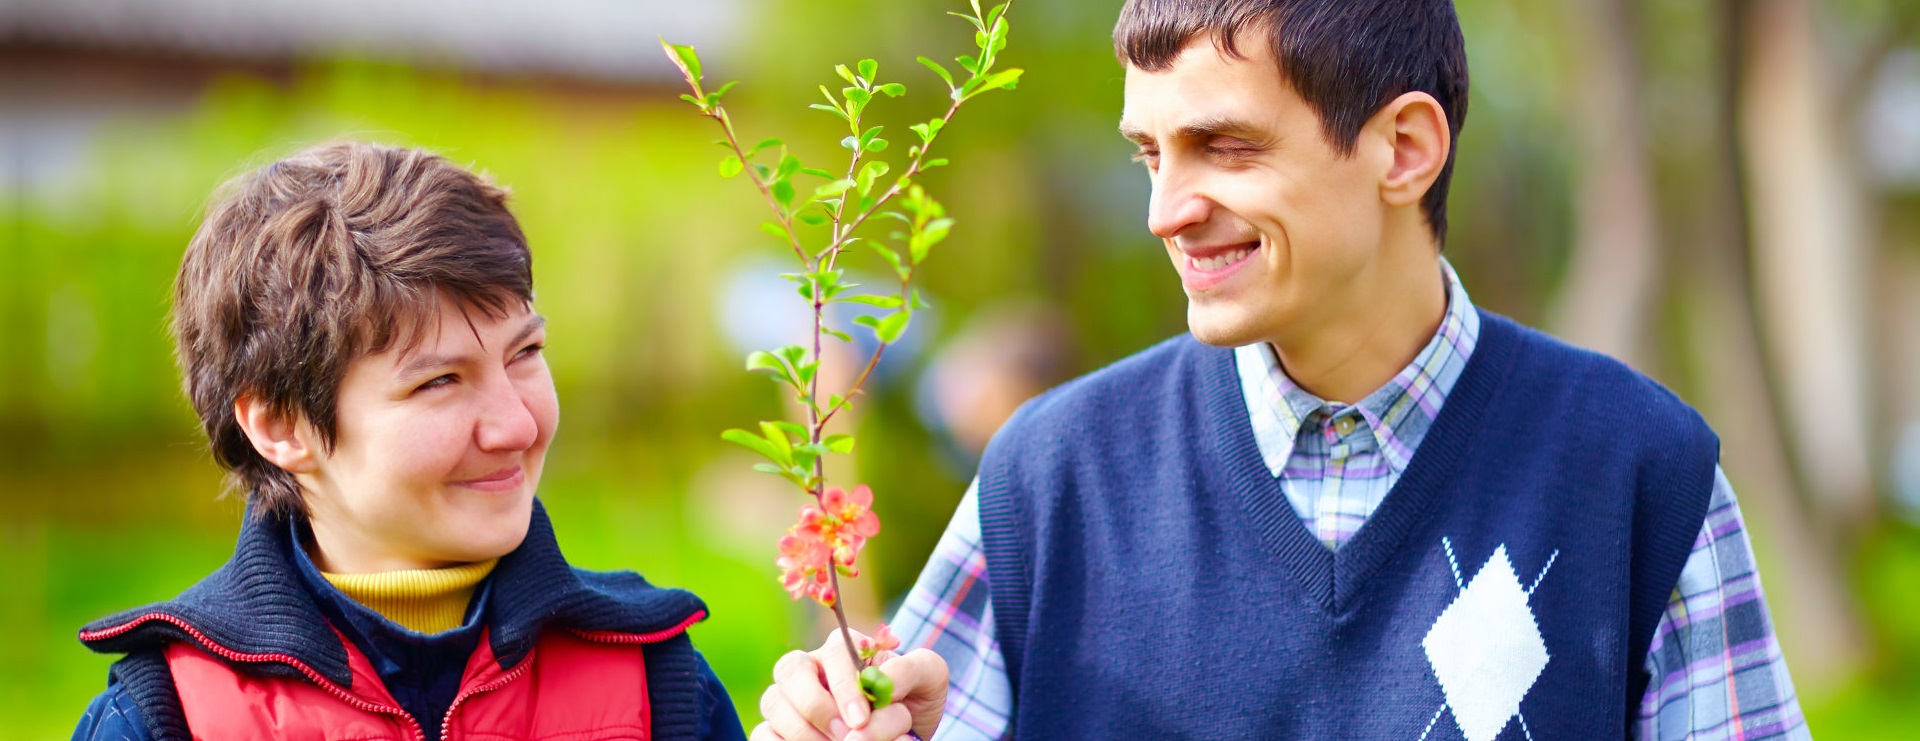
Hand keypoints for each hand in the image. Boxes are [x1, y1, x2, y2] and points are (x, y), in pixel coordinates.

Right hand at [752, 628, 948, 740]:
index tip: (862, 719)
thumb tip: (881, 682)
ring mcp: (788, 700)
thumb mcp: (928, 679)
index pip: (833, 652)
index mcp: (843, 649)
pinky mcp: (776, 730)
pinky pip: (762, 733)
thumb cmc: (913, 702)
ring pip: (774, 704)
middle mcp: (810, 669)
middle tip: (847, 735)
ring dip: (804, 732)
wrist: (905, 734)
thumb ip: (912, 669)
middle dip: (817, 706)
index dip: (843, 685)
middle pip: (789, 671)